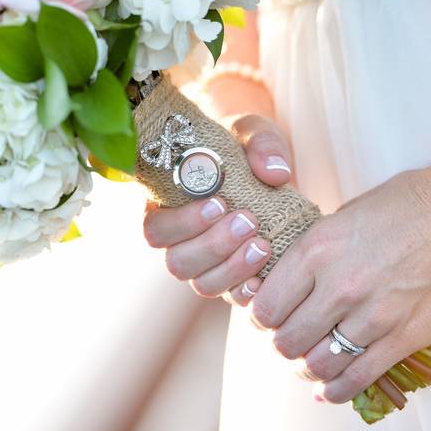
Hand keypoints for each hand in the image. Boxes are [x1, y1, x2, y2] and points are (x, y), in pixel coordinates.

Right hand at [142, 114, 292, 298]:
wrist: (266, 166)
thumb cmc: (245, 147)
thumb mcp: (252, 132)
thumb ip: (262, 144)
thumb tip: (275, 172)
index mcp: (167, 207)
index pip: (155, 229)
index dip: (182, 224)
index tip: (220, 202)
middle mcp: (181, 241)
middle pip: (177, 262)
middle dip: (213, 245)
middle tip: (248, 221)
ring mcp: (206, 263)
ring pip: (202, 283)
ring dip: (232, 268)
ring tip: (263, 245)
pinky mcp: (232, 278)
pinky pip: (230, 297)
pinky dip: (245, 292)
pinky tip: (264, 278)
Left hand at [250, 158, 430, 402]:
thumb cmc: (411, 201)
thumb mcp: (347, 215)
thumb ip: (320, 250)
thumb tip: (296, 278)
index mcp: (315, 250)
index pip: (265, 307)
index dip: (264, 318)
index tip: (274, 318)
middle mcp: (337, 286)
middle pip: (286, 341)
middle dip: (285, 346)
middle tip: (295, 341)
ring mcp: (371, 315)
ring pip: (318, 364)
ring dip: (311, 368)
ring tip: (314, 363)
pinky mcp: (404, 336)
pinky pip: (357, 378)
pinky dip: (338, 390)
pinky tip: (332, 390)